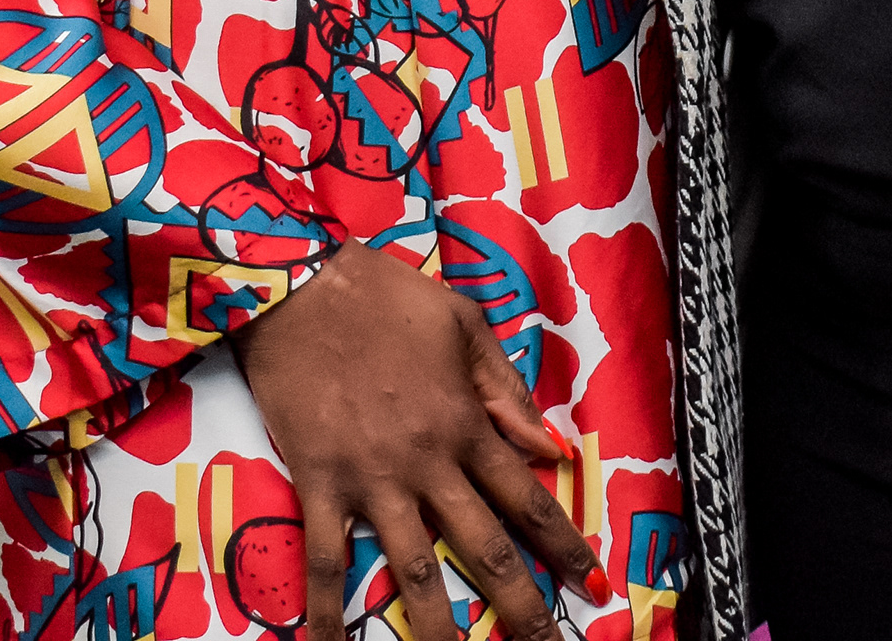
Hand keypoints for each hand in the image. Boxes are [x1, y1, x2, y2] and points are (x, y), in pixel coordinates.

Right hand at [236, 244, 609, 640]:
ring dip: (439, 629)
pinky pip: (325, 560)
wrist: (299, 284)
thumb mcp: (463, 322)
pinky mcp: (319, 484)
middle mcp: (428, 462)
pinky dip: (326, 613)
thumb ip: (506, 388)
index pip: (527, 498)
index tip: (592, 585)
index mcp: (467, 422)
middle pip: (485, 548)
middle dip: (522, 608)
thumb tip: (551, 447)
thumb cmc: (383, 294)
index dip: (564, 546)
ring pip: (415, 570)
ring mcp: (372, 479)